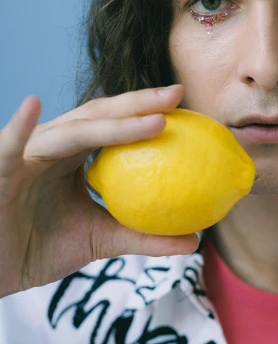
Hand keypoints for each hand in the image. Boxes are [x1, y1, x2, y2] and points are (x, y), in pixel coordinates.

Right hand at [0, 87, 198, 297]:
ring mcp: (24, 156)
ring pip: (69, 133)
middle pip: (98, 116)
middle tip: (177, 94)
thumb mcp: (98, 240)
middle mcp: (51, 147)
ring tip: (151, 120)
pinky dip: (19, 127)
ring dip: (110, 125)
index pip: (115, 127)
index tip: (186, 105)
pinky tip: (33, 104)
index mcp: (73, 156)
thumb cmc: (37, 248)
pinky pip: (8, 148)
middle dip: (137, 102)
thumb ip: (142, 237)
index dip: (147, 113)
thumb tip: (193, 241)